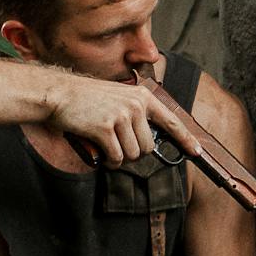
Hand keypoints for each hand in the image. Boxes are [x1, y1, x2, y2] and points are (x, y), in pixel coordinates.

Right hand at [45, 76, 201, 166]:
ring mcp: (121, 116)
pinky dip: (109, 161)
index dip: (186, 139)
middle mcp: (135, 105)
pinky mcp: (105, 128)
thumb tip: (149, 142)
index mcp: (142, 97)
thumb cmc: (86, 99)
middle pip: (148, 147)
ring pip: (132, 155)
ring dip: (119, 158)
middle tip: (117, 145)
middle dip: (134, 153)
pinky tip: (101, 154)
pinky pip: (116, 157)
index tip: (196, 152)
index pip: (171, 121)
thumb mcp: (118, 97)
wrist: (59, 93)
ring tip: (106, 147)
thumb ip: (136, 114)